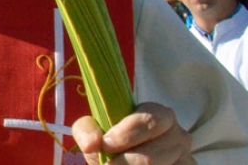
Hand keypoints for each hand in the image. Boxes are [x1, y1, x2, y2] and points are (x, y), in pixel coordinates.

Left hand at [72, 102, 194, 163]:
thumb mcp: (98, 131)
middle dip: (127, 162)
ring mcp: (187, 160)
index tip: (106, 144)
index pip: (150, 119)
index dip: (127, 134)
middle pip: (154, 154)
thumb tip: (90, 144)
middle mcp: (179, 137)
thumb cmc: (114, 143)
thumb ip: (87, 130)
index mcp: (160, 115)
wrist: (127, 160)